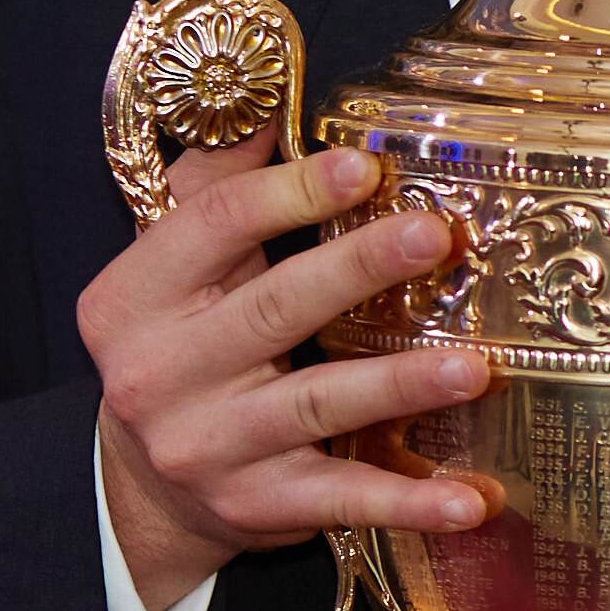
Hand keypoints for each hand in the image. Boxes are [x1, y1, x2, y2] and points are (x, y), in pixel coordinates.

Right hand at [78, 137, 492, 610]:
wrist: (139, 488)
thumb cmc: (178, 346)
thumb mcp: (171, 268)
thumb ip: (216, 187)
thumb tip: (271, 103)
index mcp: (133, 298)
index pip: (213, 227)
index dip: (291, 193)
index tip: (365, 167)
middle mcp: (159, 374)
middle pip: (273, 309)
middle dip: (358, 269)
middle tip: (435, 236)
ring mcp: (208, 447)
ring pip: (317, 405)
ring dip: (401, 385)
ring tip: (476, 367)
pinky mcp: (257, 507)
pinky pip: (343, 500)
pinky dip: (410, 502)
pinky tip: (472, 501)